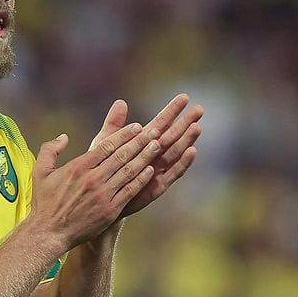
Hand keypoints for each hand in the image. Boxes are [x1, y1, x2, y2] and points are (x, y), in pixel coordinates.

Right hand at [31, 122, 163, 249]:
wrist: (49, 233)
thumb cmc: (44, 202)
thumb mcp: (40, 171)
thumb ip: (50, 150)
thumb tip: (64, 137)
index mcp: (78, 167)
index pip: (107, 146)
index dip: (124, 135)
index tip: (136, 126)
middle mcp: (93, 179)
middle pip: (122, 155)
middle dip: (140, 141)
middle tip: (154, 130)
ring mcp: (103, 195)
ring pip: (129, 171)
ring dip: (145, 157)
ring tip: (157, 145)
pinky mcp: (110, 210)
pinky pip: (129, 191)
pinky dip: (141, 180)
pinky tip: (150, 170)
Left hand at [89, 95, 202, 217]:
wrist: (97, 200)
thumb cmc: (101, 170)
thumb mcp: (105, 144)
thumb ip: (114, 125)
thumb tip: (121, 101)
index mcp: (142, 143)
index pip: (160, 123)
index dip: (172, 110)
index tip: (185, 96)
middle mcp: (153, 156)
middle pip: (172, 136)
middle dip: (185, 122)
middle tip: (200, 109)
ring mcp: (156, 171)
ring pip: (175, 153)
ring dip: (187, 140)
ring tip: (197, 127)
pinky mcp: (156, 187)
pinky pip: (171, 174)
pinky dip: (182, 163)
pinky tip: (191, 151)